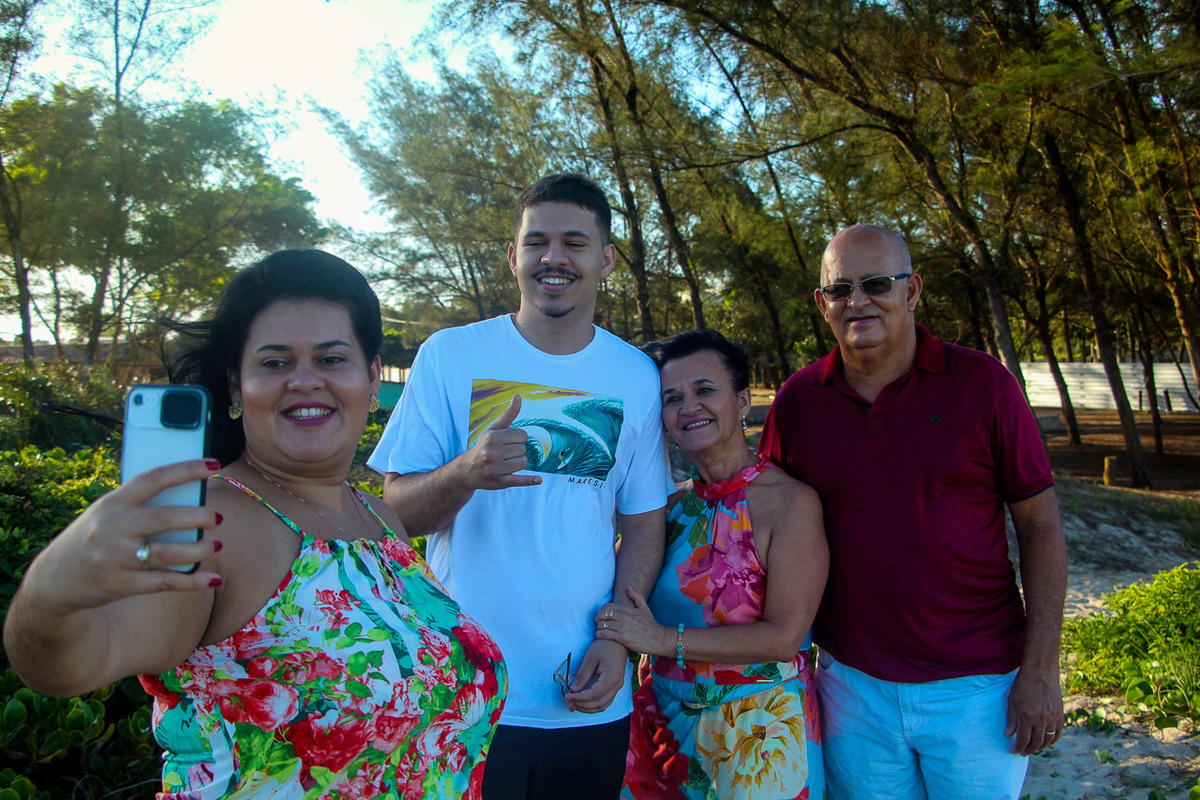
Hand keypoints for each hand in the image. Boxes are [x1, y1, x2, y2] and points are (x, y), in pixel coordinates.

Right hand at [26, 459, 223, 616]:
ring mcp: (116, 559)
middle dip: (198, 517)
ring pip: (168, 553)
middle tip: (217, 517)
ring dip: (199, 549)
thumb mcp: (107, 513)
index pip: (153, 479)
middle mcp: (112, 529)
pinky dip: (192, 581)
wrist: (53, 580)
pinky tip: (213, 579)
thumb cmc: (94, 537)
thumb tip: (190, 495)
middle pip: (164, 519)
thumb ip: (140, 505)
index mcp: (112, 503)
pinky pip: (164, 582)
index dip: (186, 470)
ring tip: (216, 544)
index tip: (213, 465)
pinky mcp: (121, 585)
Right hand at [461, 395, 541, 490]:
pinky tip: (538, 480)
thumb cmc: (483, 447)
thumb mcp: (493, 430)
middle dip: (517, 451)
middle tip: (504, 454)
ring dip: (518, 463)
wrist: (467, 471)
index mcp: (492, 438)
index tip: (508, 442)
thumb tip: (518, 396)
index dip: (518, 439)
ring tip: (506, 463)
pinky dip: (529, 481)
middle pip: (523, 449)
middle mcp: (492, 453)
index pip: (522, 435)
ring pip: (523, 463)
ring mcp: (496, 469)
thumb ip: (508, 414)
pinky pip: (519, 480)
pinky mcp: (500, 482)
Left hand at [565, 638, 626, 713]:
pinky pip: (605, 702)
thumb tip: (573, 690)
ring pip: (602, 706)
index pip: (594, 695)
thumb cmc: (603, 647)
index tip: (567, 697)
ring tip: (573, 705)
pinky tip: (583, 703)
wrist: (617, 641)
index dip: (579, 698)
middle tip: (568, 702)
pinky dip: (593, 705)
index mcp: (611, 678)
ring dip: (587, 708)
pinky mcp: (615, 688)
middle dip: (582, 705)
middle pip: (599, 704)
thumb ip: (582, 676)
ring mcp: (618, 688)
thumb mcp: (590, 659)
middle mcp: (617, 686)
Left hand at [594, 587, 669, 655]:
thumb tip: (628, 587)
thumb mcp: (645, 608)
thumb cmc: (651, 624)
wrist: (658, 638)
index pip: (607, 606)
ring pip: (602, 624)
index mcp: (627, 609)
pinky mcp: (622, 638)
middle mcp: (623, 617)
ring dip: (598, 627)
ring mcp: (622, 627)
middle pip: (602, 614)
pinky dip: (599, 634)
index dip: (601, 610)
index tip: (601, 615)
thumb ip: (636, 597)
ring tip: (599, 630)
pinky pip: (605, 634)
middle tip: (598, 623)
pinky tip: (600, 635)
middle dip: (598, 618)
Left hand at [1005, 663, 1063, 755]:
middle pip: (1036, 742)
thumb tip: (1009, 735)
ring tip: (1033, 749)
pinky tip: (1047, 743)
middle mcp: (1041, 719)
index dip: (1018, 747)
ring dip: (1040, 747)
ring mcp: (1052, 717)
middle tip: (1022, 753)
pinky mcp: (1060, 714)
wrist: (1041, 670)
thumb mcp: (1012, 700)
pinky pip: (1058, 733)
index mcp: (1027, 716)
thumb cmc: (1023, 683)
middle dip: (1028, 750)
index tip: (1013, 751)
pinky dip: (1052, 740)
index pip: (1023, 739)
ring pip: (1047, 740)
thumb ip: (1011, 719)